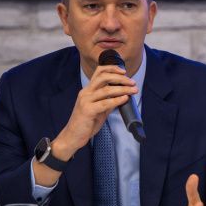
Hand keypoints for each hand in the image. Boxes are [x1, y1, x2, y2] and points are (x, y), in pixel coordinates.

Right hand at [33, 65, 135, 185]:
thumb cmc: (86, 123)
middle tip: (132, 82)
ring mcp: (85, 101)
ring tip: (133, 90)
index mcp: (88, 90)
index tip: (124, 71)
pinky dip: (117, 100)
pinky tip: (125, 99)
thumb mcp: (99, 110)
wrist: (73, 136)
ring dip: (122, 89)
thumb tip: (123, 96)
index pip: (99, 72)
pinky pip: (105, 103)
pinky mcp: (87, 110)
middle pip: (103, 77)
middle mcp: (86, 93)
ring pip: (106, 90)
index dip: (112, 68)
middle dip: (120, 78)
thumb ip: (108, 102)